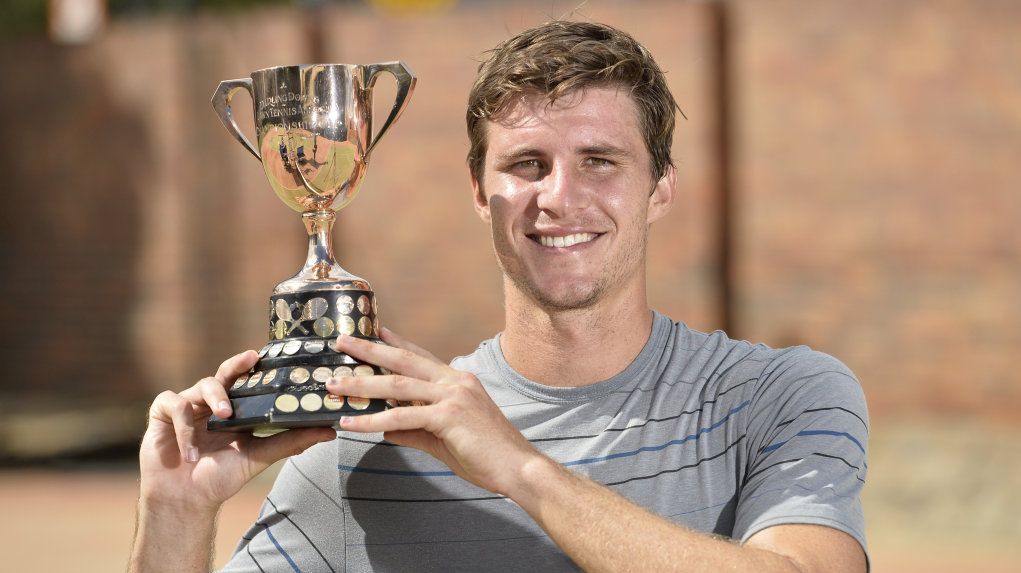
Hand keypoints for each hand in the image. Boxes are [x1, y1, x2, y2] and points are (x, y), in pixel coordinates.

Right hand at [139, 350, 335, 512]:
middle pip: (225, 372)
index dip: (257, 366)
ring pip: (202, 385)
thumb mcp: (258, 457)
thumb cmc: (220, 477)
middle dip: (237, 363)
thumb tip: (331, 431)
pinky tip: (190, 451)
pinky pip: (174, 404)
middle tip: (250, 358)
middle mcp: (212, 401)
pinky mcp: (162, 411)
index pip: (248, 381)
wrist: (185, 499)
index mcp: (235, 408)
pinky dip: (184, 427)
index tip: (271, 354)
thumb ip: (291, 441)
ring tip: (223, 418)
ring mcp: (187, 404)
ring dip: (215, 400)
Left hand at [330, 329, 544, 496]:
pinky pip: (402, 417)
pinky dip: (372, 421)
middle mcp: (455, 381)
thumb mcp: (445, 439)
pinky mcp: (448, 416)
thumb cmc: (487, 455)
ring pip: (397, 385)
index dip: (396, 343)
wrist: (517, 467)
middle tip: (343, 342)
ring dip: (362, 384)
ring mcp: (453, 396)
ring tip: (334, 385)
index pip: (420, 356)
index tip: (375, 331)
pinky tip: (351, 424)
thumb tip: (387, 429)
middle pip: (403, 360)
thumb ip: (415, 431)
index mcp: (458, 381)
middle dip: (370, 350)